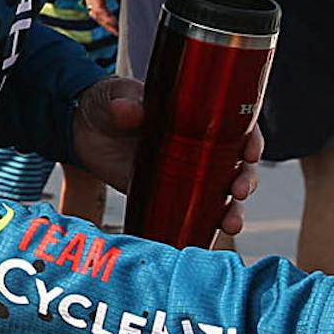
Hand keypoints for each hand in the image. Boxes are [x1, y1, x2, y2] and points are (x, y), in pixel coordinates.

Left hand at [68, 77, 259, 238]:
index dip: (251, 138)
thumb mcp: (113, 96)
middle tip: (239, 189)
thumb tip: (126, 110)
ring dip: (232, 209)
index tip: (251, 151)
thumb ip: (121, 103)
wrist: (82, 131)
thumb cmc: (106, 103)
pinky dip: (204, 226)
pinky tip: (207, 237)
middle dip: (246, 179)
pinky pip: (194, 212)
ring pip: (221, 193)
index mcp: (197, 114)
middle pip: (237, 164)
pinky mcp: (168, 195)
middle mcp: (200, 145)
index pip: (237, 125)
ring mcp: (187, 172)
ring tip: (230, 223)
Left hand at [79, 0, 124, 35]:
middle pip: (97, 14)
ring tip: (118, 32)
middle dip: (108, 25)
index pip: (99, 8)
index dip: (108, 19)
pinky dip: (107, 18)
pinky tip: (115, 24)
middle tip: (119, 34)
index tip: (119, 27)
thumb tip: (125, 2)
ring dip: (108, 24)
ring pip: (97, 14)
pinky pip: (98, 8)